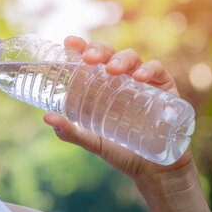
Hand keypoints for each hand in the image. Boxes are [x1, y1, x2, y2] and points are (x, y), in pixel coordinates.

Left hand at [43, 36, 193, 180]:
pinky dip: (149, 70)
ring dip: (121, 59)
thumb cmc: (120, 150)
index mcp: (101, 85)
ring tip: (112, 69)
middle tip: (88, 57)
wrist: (152, 170)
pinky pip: (158, 71)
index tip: (69, 42)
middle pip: (109, 54)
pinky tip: (139, 78)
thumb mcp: (93, 141)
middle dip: (98, 50)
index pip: (90, 59)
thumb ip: (70, 132)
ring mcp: (143, 82)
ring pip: (132, 58)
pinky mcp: (165, 89)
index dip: (81, 46)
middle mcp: (121, 79)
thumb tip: (46, 118)